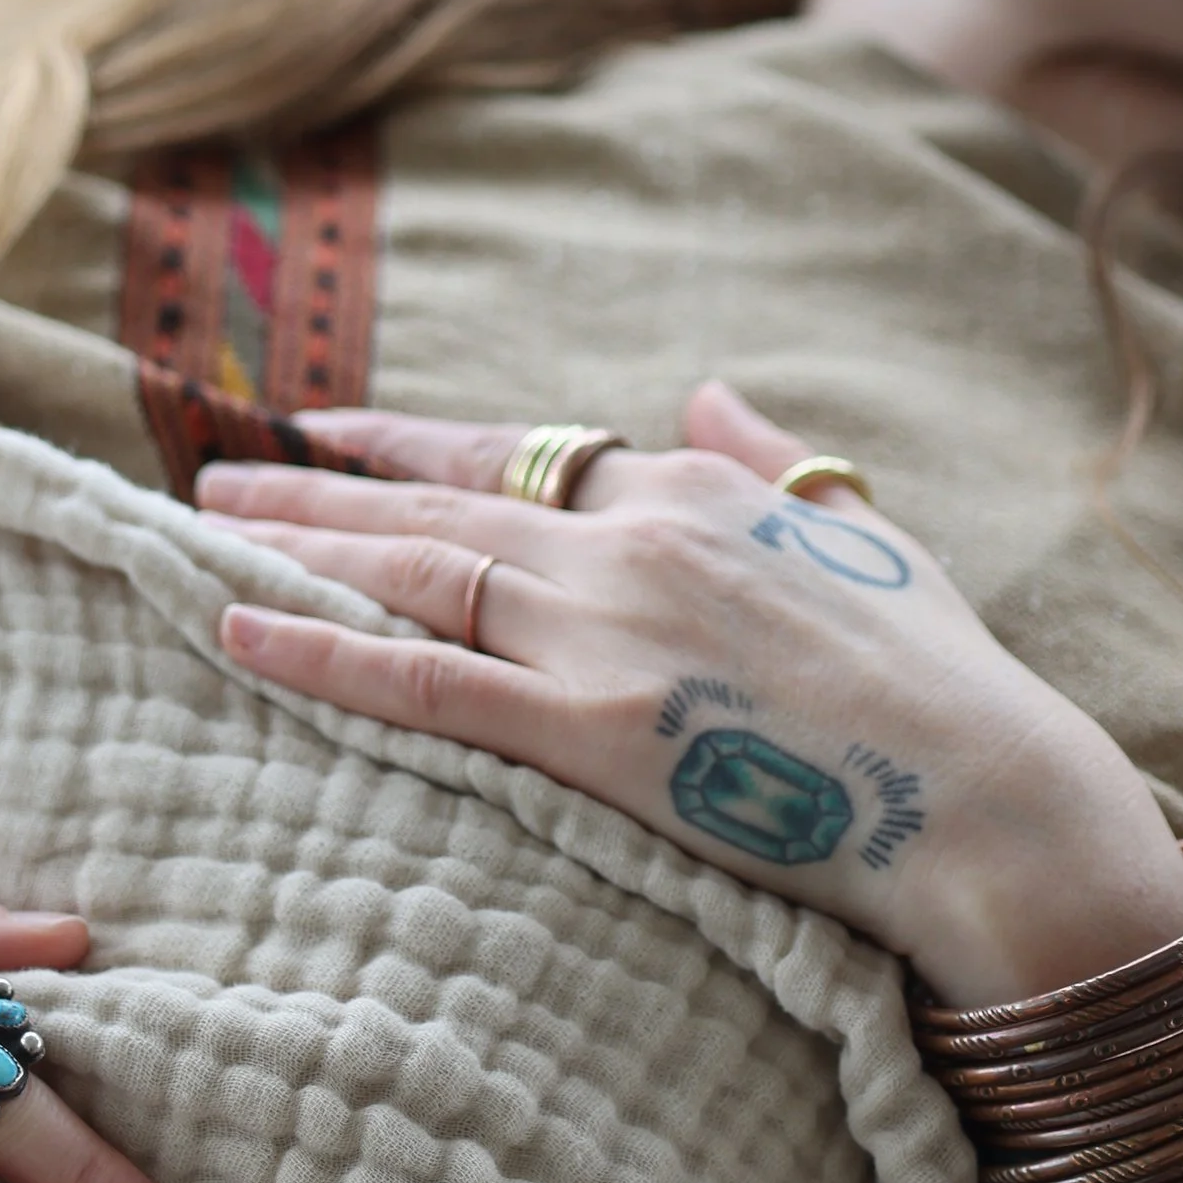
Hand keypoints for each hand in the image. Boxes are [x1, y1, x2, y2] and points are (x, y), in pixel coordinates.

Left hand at [198, 380, 1182, 1006]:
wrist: (984, 793)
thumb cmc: (944, 682)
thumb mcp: (868, 534)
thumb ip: (774, 458)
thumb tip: (706, 389)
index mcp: (696, 494)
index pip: (524, 450)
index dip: (412, 440)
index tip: (326, 429)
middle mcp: (633, 542)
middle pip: (439, 501)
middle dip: (315, 487)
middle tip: (213, 473)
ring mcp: (604, 634)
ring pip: (412, 572)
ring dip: (294, 547)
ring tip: (197, 527)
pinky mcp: (590, 731)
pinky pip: (425, 683)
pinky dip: (323, 649)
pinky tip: (239, 625)